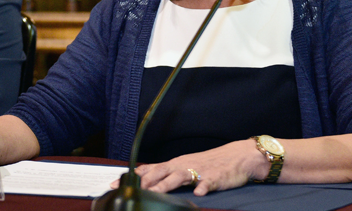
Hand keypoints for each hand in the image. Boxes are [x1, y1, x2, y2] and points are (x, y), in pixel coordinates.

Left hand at [130, 139, 266, 195]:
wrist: (236, 157)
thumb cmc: (208, 163)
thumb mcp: (183, 166)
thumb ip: (166, 173)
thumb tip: (145, 179)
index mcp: (174, 164)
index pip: (149, 169)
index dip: (132, 176)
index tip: (115, 183)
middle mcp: (182, 166)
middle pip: (160, 172)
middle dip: (145, 181)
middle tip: (131, 189)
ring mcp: (198, 171)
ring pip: (179, 177)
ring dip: (166, 184)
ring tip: (155, 192)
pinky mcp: (214, 178)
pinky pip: (207, 184)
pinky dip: (202, 188)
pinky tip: (198, 194)